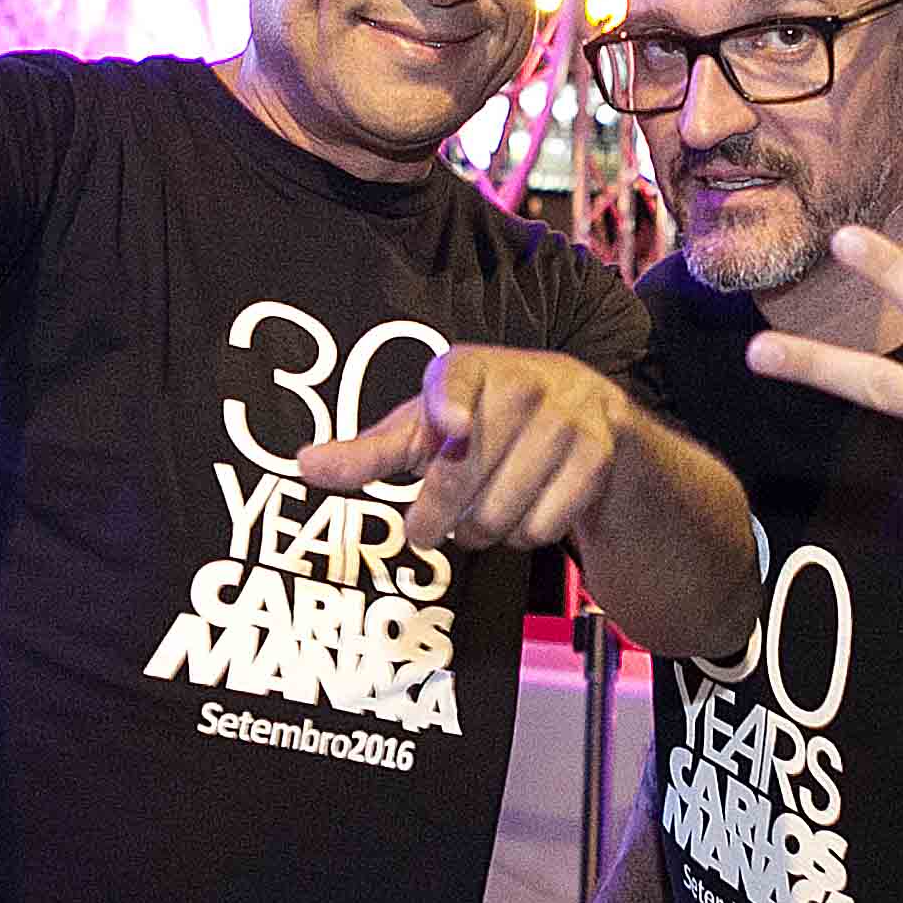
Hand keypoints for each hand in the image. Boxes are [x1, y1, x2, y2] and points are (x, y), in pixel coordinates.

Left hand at [297, 346, 632, 549]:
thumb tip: (304, 466)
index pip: (456, 384)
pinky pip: (545, 524)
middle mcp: (523, 381)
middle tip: (427, 531)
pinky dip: (527, 534)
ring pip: (503, 510)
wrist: (584, 417)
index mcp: (471, 367)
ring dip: (483, 531)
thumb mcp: (424, 433)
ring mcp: (566, 417)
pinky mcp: (597, 454)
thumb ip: (368, 453)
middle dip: (437, 517)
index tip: (453, 428)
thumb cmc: (484, 423)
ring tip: (481, 515)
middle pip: (465, 474)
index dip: (452, 408)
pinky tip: (524, 513)